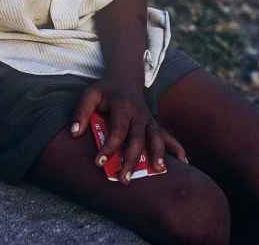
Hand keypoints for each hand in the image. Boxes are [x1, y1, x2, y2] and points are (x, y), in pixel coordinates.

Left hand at [70, 80, 186, 184]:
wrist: (125, 78)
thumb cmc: (106, 91)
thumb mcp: (90, 95)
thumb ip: (81, 112)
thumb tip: (73, 133)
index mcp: (123, 106)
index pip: (117, 130)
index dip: (109, 147)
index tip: (99, 162)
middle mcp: (139, 114)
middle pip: (138, 139)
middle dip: (132, 160)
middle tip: (123, 179)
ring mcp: (149, 120)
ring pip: (156, 138)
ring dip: (158, 155)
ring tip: (157, 171)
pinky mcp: (155, 125)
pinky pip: (168, 136)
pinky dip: (177, 148)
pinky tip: (184, 163)